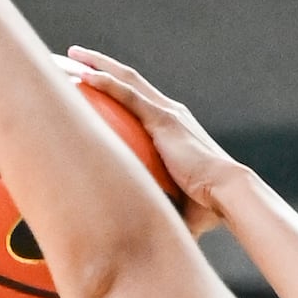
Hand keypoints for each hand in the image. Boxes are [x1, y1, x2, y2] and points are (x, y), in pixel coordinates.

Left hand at [67, 46, 238, 233]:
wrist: (227, 194)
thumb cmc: (208, 207)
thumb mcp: (175, 205)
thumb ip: (158, 213)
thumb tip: (145, 241)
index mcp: (173, 129)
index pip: (138, 101)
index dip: (115, 89)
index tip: (92, 83)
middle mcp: (170, 113)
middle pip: (127, 80)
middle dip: (99, 65)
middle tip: (72, 58)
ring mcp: (166, 113)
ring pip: (124, 79)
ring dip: (95, 65)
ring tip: (70, 56)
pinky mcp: (163, 119)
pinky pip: (127, 94)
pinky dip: (105, 83)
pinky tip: (82, 75)